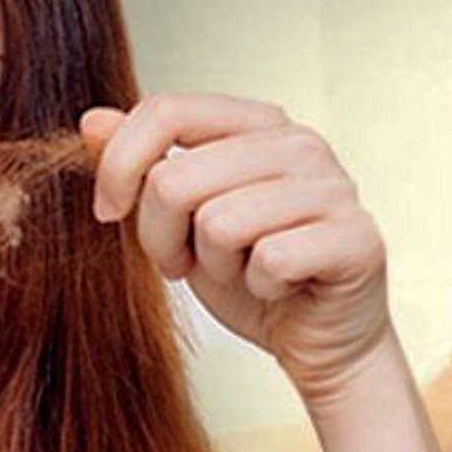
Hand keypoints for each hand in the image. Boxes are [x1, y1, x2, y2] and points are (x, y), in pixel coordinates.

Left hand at [84, 93, 388, 403]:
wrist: (317, 341)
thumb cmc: (251, 277)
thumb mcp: (180, 220)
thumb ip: (143, 167)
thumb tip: (93, 121)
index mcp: (258, 124)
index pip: (167, 111)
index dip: (120, 166)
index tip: (108, 212)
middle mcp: (300, 144)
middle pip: (178, 179)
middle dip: (161, 238)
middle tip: (186, 262)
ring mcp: (334, 187)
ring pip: (219, 223)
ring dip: (215, 267)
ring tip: (240, 272)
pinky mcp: (357, 237)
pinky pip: (271, 260)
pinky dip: (260, 288)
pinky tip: (279, 288)